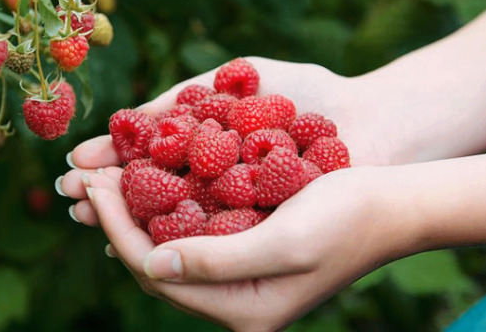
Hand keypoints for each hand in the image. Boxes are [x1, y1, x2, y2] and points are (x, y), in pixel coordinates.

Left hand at [55, 57, 421, 329]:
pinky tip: (146, 182)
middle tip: (92, 176)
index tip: (96, 183)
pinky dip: (163, 209)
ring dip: (135, 212)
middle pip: (153, 264)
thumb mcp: (285, 240)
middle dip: (118, 218)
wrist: (393, 205)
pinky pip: (188, 237)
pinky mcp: (244, 257)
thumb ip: (217, 262)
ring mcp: (239, 283)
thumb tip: (151, 262)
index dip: (118, 227)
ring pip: (166, 250)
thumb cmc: (348, 217)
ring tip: (108, 176)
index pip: (156, 272)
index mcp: (242, 311)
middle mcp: (235, 305)